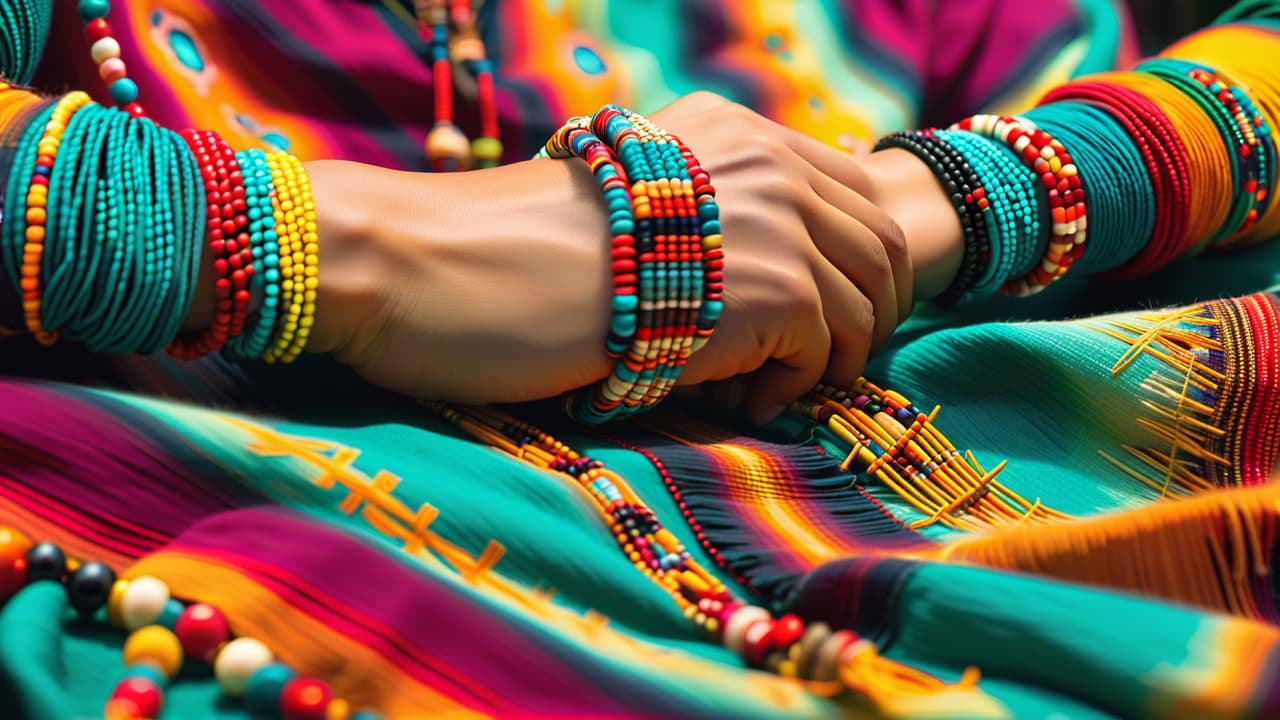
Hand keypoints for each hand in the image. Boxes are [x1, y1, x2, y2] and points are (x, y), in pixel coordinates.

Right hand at [296, 93, 909, 421]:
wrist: (427, 264)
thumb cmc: (501, 255)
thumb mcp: (625, 208)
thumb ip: (704, 212)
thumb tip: (781, 274)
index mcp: (731, 131)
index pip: (857, 193)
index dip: (860, 271)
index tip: (822, 326)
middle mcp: (763, 156)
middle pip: (884, 247)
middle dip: (865, 320)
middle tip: (805, 368)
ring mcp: (765, 216)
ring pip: (865, 304)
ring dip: (823, 362)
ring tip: (753, 388)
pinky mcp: (758, 284)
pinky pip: (822, 350)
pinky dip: (787, 389)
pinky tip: (729, 400)